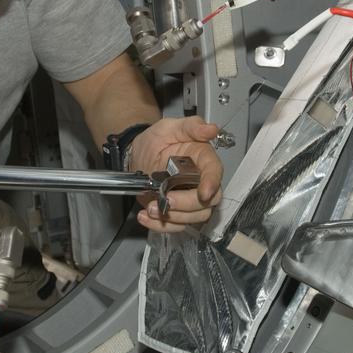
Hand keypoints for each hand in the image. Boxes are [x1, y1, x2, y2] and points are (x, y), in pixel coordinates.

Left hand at [127, 116, 222, 231]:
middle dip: (187, 205)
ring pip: (193, 217)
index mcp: (202, 159)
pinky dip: (161, 226)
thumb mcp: (169, 127)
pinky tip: (146, 216)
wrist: (137, 155)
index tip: (204, 192)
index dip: (212, 184)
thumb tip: (211, 129)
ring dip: (173, 217)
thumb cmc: (155, 140)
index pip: (215, 173)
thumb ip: (191, 126)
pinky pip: (176, 226)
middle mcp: (200, 181)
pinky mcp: (176, 210)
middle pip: (207, 201)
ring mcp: (188, 197)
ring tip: (151, 207)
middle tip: (166, 199)